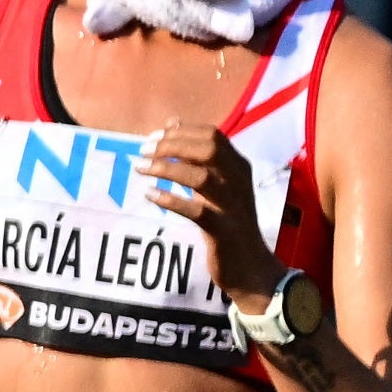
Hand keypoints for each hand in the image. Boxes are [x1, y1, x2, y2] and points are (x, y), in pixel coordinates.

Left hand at [135, 117, 269, 308]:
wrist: (251, 266)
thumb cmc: (227, 222)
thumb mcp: (217, 186)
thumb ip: (198, 159)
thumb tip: (170, 125)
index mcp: (239, 167)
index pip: (213, 135)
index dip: (182, 131)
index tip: (154, 135)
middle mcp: (239, 181)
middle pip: (209, 149)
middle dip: (173, 145)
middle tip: (144, 150)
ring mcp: (232, 206)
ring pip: (201, 177)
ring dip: (167, 168)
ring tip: (140, 168)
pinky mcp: (224, 230)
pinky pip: (196, 211)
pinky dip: (171, 200)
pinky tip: (150, 195)